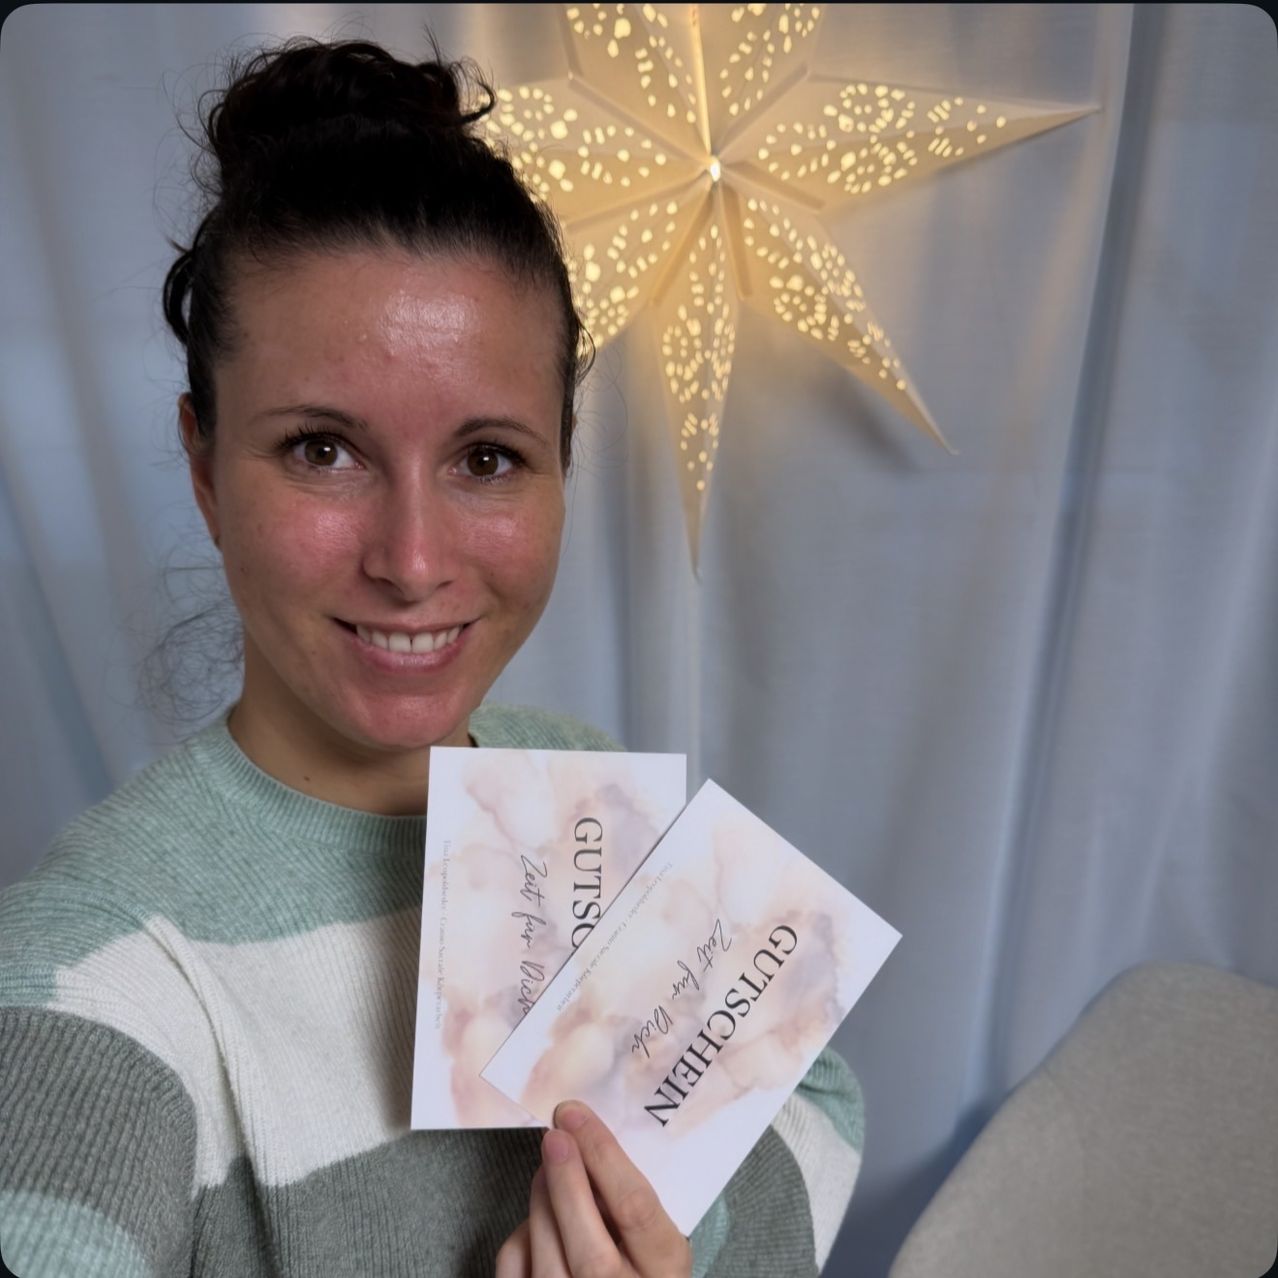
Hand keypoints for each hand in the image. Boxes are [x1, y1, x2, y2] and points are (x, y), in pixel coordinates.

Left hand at [495, 1100, 691, 1277]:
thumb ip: (630, 1204)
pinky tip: (539, 1220)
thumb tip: (586, 1145)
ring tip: (548, 1169)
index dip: (603, 1155)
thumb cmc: (638, 1263)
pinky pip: (517, 1267)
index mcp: (665, 1273)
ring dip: (541, 1200)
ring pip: (547, 1258)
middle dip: (566, 1184)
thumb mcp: (654, 1239)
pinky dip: (522, 1235)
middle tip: (553, 1136)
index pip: (636, 1210)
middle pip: (590, 1249)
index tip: (575, 1116)